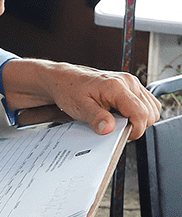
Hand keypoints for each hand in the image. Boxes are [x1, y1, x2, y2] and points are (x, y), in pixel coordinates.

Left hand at [0, 59, 160, 139]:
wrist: (65, 80)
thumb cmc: (70, 90)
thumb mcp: (79, 108)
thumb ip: (96, 118)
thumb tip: (109, 129)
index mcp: (117, 87)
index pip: (141, 113)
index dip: (136, 129)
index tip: (125, 136)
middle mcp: (128, 82)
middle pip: (150, 112)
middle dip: (138, 125)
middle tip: (119, 129)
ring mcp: (131, 82)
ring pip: (152, 108)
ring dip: (140, 118)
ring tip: (120, 120)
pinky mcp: (131, 85)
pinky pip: (146, 102)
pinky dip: (139, 111)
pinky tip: (123, 114)